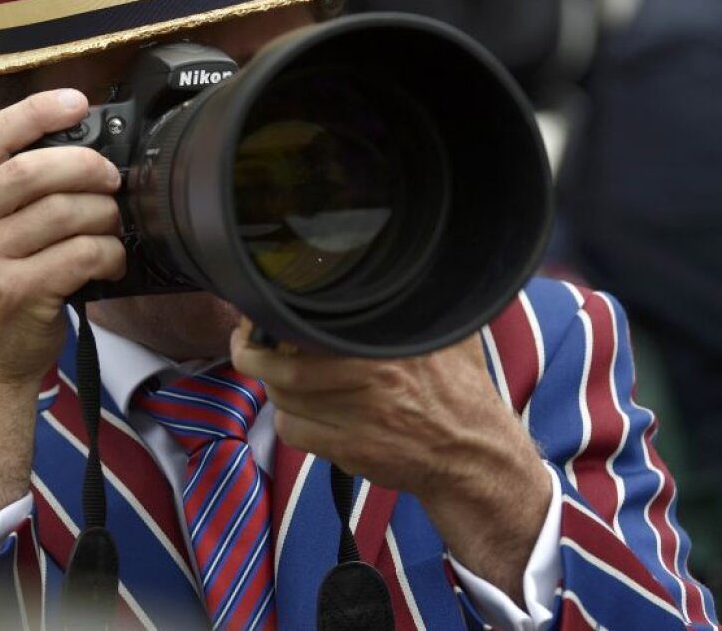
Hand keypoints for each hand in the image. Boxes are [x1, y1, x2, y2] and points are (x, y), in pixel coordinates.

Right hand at [0, 88, 124, 386]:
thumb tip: (66, 140)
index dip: (37, 111)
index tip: (75, 101)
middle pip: (31, 169)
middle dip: (84, 166)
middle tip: (108, 177)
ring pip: (64, 211)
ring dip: (103, 214)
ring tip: (110, 225)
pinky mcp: (16, 292)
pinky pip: (82, 253)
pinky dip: (108, 253)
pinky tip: (109, 260)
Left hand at [230, 321, 549, 601]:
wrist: (475, 454)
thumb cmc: (460, 391)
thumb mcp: (450, 333)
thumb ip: (421, 300)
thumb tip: (400, 267)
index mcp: (390, 342)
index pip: (312, 324)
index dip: (275, 319)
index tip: (260, 312)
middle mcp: (373, 377)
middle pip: (283, 366)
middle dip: (253, 355)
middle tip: (246, 343)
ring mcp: (360, 417)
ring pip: (284, 400)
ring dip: (272, 388)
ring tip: (276, 375)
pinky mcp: (351, 450)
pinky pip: (294, 432)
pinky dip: (288, 421)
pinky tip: (300, 411)